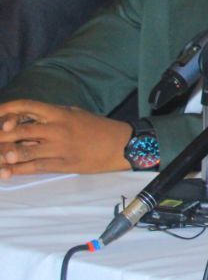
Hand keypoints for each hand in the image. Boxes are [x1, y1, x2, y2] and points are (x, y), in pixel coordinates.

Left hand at [0, 100, 131, 176]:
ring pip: (24, 151)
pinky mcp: (63, 164)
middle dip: (0, 135)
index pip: (27, 107)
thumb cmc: (98, 127)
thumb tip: (26, 119)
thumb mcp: (75, 113)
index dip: (7, 109)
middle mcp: (57, 129)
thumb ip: (52, 116)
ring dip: (5, 154)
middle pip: (20, 131)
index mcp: (60, 113)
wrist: (122, 145)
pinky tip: (6, 173)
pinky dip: (18, 170)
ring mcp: (59, 148)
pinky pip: (35, 167)